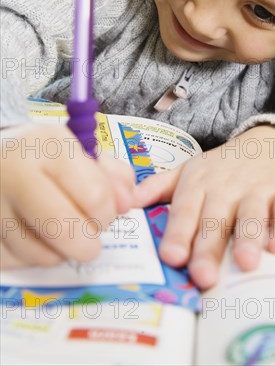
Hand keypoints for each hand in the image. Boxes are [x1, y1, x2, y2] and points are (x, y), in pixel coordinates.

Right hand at [0, 123, 134, 268]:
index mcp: (48, 145)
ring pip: (41, 254)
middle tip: (90, 240)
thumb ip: (113, 175)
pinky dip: (32, 257)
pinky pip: (17, 262)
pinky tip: (34, 236)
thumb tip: (127, 203)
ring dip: (61, 253)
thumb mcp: (79, 151)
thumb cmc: (43, 155)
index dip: (108, 213)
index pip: (94, 194)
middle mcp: (15, 171)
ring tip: (59, 233)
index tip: (105, 213)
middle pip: (64, 229)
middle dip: (88, 244)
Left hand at [134, 125, 274, 288]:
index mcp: (198, 184)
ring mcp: (258, 189)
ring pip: (252, 214)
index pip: (185, 210)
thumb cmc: (223, 166)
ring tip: (245, 263)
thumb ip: (159, 187)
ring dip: (249, 237)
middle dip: (209, 246)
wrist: (270, 141)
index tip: (171, 257)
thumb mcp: (189, 171)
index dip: (178, 233)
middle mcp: (226, 187)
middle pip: (216, 219)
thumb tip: (126, 203)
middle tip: (204, 275)